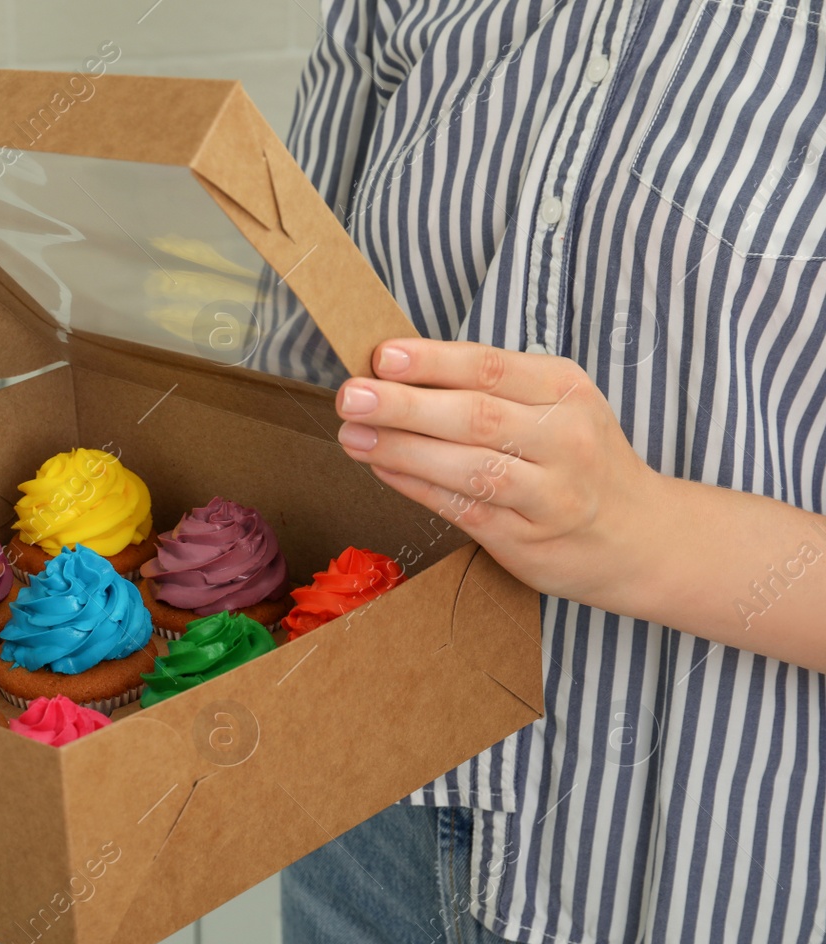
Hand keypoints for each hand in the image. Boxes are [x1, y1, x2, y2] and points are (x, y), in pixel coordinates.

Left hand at [333, 338, 659, 606]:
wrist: (642, 538)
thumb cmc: (578, 460)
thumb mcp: (555, 407)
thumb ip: (489, 389)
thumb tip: (396, 373)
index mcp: (565, 389)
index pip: (490, 367)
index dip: (431, 361)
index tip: (381, 356)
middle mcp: (564, 437)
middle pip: (474, 414)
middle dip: (405, 404)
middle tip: (350, 396)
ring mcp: (550, 491)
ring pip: (468, 465)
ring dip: (402, 449)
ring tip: (353, 436)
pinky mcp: (529, 536)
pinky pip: (464, 507)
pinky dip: (417, 487)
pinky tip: (383, 470)